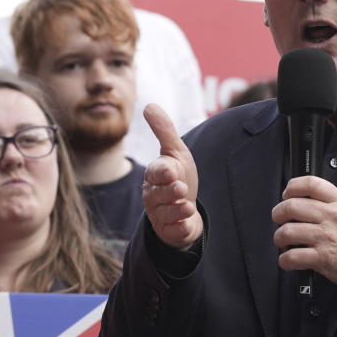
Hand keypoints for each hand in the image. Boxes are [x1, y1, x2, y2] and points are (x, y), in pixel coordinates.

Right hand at [142, 103, 201, 249]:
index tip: (171, 170)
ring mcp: (160, 215)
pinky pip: (173, 232)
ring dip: (178, 210)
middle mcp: (154, 195)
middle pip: (159, 194)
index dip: (163, 172)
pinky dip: (180, 229)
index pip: (155, 172)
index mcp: (155, 175)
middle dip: (170, 192)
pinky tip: (187, 225)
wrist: (187, 209)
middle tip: (181, 189)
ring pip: (166, 214)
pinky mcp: (170, 231)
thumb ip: (164, 131)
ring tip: (187, 206)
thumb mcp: (176, 153)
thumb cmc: (180, 177)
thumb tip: (149, 105)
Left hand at [272, 176, 336, 295]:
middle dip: (278, 214)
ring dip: (279, 239)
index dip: (291, 187)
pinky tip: (288, 260)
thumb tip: (305, 201)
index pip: (310, 183)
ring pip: (287, 232)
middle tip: (279, 220)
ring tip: (283, 242)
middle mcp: (332, 217)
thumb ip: (332, 203)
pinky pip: (292, 257)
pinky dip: (284, 260)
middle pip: (291, 206)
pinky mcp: (322, 259)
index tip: (287, 194)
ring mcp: (326, 237)